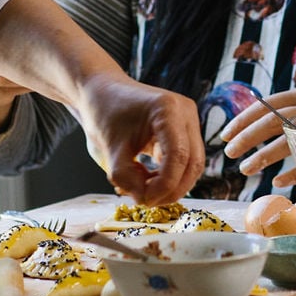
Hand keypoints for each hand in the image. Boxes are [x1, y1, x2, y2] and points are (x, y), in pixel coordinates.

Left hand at [77, 74, 202, 205]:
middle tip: (147, 201)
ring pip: (193, 165)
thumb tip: (145, 200)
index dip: (165, 184)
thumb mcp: (110, 149)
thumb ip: (126, 178)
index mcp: (168, 109)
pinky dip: (170, 176)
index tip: (145, 200)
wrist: (102, 94)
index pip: (179, 156)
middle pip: (193, 163)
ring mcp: (188, 120)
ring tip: (145, 191)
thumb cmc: (104, 114)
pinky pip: (186, 160)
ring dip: (172, 185)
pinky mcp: (185, 130)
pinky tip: (148, 179)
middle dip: (172, 189)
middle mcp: (185, 112)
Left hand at [218, 86, 295, 189]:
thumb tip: (252, 130)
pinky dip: (290, 173)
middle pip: (270, 121)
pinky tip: (277, 183)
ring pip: (285, 141)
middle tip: (230, 154)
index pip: (266, 104)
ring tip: (245, 170)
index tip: (225, 135)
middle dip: (246, 138)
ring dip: (262, 157)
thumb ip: (291, 113)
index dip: (242, 120)